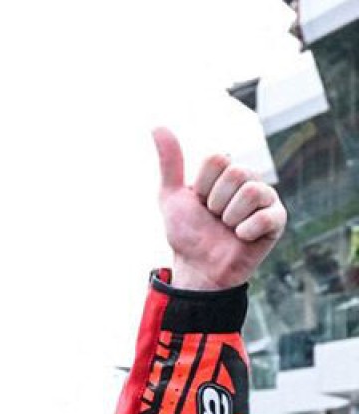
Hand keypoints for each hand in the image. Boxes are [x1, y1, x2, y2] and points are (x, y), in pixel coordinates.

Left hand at [154, 127, 285, 290]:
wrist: (197, 266)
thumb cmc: (187, 232)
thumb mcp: (171, 196)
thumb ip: (170, 162)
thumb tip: (157, 126)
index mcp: (226, 172)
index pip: (217, 158)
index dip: (202, 184)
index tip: (199, 201)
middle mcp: (249, 180)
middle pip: (237, 171)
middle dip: (216, 201)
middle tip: (214, 217)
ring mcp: (266, 199)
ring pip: (252, 190)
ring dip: (230, 217)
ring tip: (228, 227)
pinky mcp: (278, 221)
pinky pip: (267, 216)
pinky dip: (246, 230)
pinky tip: (241, 237)